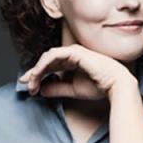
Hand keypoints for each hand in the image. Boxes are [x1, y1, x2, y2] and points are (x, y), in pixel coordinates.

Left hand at [18, 44, 135, 99]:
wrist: (115, 85)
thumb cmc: (99, 87)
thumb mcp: (72, 90)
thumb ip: (57, 89)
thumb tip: (41, 91)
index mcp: (72, 62)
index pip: (51, 66)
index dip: (38, 75)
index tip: (29, 86)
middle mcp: (71, 54)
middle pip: (46, 61)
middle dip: (34, 73)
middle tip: (26, 85)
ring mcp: (73, 51)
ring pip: (47, 57)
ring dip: (37, 69)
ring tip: (31, 82)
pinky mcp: (74, 52)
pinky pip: (53, 56)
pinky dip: (43, 64)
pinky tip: (37, 74)